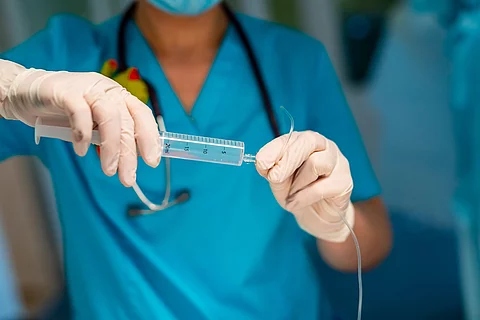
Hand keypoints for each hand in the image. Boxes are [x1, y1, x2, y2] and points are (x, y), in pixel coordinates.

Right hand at [0, 60, 160, 185]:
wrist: (28, 93)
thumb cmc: (66, 111)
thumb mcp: (94, 123)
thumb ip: (111, 134)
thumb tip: (132, 158)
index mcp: (119, 96)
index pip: (142, 114)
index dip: (150, 137)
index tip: (152, 161)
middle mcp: (107, 90)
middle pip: (126, 121)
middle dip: (130, 153)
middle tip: (128, 178)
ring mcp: (87, 88)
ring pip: (109, 116)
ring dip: (111, 147)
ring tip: (109, 170)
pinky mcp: (65, 91)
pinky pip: (80, 112)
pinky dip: (83, 133)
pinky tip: (82, 150)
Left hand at [256, 131, 354, 242]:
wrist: (319, 218)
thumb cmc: (298, 194)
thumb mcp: (280, 182)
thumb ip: (272, 171)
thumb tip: (263, 163)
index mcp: (305, 142)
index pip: (291, 138)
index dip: (274, 149)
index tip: (261, 162)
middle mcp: (324, 147)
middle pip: (308, 142)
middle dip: (287, 160)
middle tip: (273, 178)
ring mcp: (338, 163)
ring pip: (316, 163)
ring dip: (298, 182)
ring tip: (291, 195)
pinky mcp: (345, 182)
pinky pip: (321, 187)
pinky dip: (304, 197)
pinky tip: (296, 203)